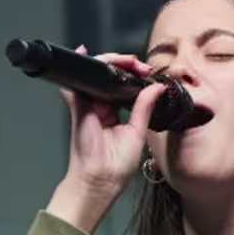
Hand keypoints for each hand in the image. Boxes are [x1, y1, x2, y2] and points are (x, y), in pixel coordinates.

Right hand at [48, 48, 174, 232]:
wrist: (99, 180)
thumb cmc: (116, 165)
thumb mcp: (137, 132)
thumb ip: (144, 107)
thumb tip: (157, 88)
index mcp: (116, 112)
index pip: (123, 85)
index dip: (135, 75)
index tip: (148, 72)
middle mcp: (101, 106)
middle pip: (109, 76)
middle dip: (124, 64)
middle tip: (139, 64)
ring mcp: (88, 105)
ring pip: (96, 75)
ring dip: (110, 62)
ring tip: (127, 60)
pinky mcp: (79, 108)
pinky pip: (76, 84)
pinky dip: (81, 68)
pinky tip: (85, 54)